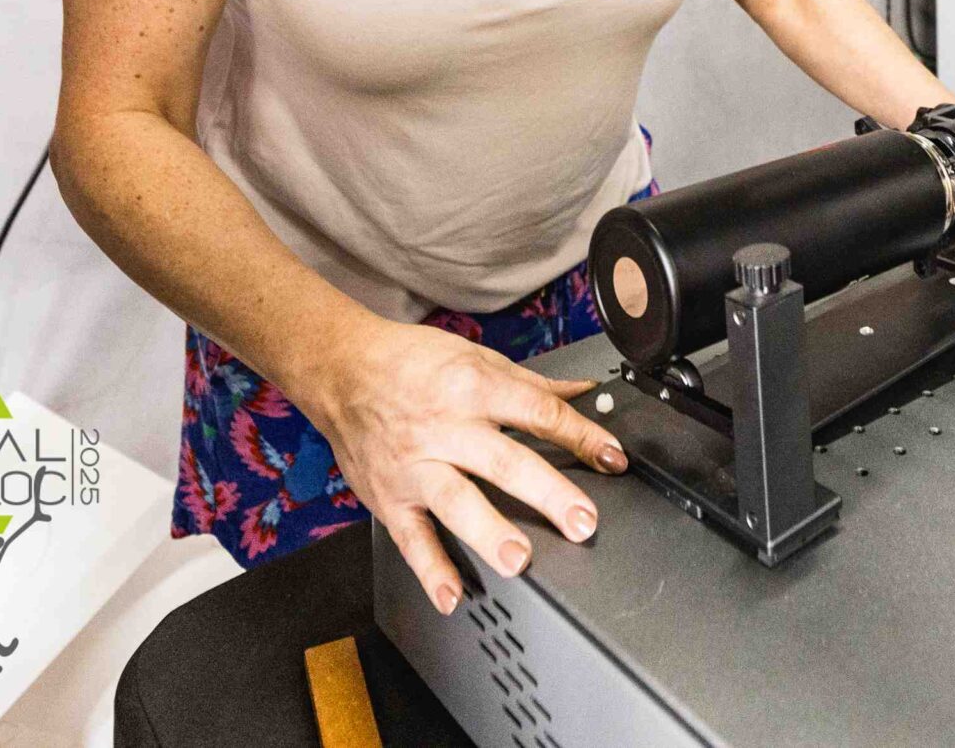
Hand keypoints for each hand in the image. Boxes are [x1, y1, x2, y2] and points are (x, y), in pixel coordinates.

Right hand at [302, 315, 626, 614]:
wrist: (342, 370)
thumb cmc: (412, 363)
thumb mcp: (478, 360)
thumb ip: (535, 386)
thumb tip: (586, 394)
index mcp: (475, 389)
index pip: (538, 414)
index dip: (581, 436)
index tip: (613, 458)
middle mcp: (446, 428)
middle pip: (502, 460)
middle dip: (545, 492)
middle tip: (580, 521)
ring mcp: (416, 466)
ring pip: (455, 500)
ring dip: (487, 531)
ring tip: (517, 559)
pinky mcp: (390, 497)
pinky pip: (411, 537)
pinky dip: (430, 569)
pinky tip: (452, 595)